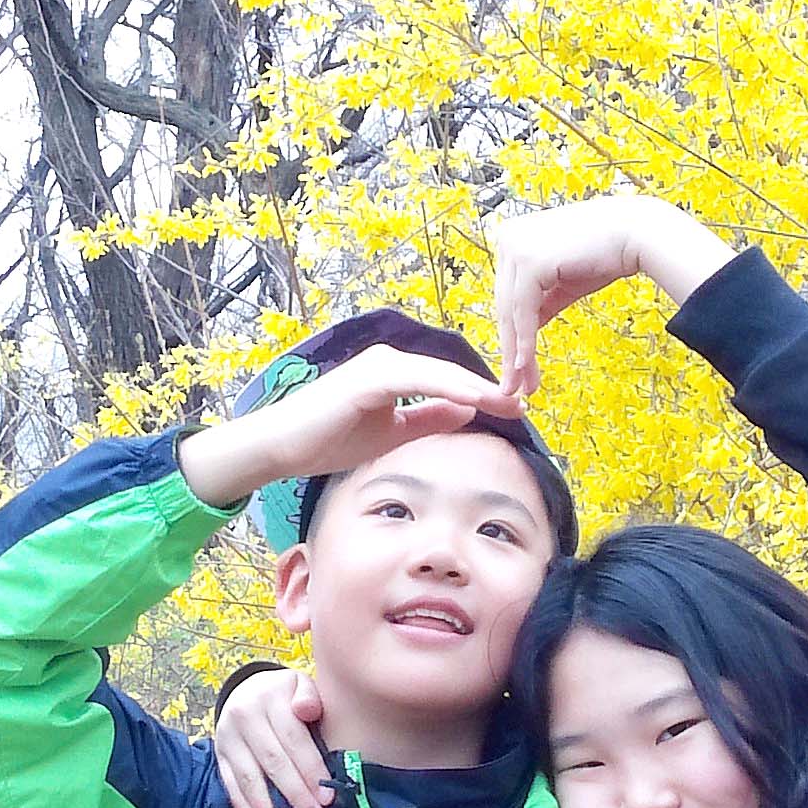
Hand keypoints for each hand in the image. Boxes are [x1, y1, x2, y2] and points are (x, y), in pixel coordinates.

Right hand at [181, 344, 522, 509]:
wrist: (282, 446)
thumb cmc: (328, 439)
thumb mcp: (391, 432)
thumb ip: (427, 418)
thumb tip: (466, 409)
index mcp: (395, 372)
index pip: (449, 382)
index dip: (483, 395)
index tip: (515, 410)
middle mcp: (390, 361)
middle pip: (451, 374)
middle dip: (488, 389)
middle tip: (525, 405)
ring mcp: (379, 365)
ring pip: (440, 374)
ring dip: (477, 388)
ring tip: (509, 402)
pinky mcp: (370, 376)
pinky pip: (419, 380)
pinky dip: (449, 388)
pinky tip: (476, 399)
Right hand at [212, 667, 334, 807]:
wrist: (247, 689)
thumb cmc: (285, 694)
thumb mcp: (299, 683)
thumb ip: (309, 695)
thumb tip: (307, 710)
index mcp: (270, 699)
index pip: (293, 739)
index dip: (311, 769)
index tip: (328, 798)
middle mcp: (245, 717)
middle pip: (273, 762)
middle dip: (295, 795)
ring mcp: (228, 738)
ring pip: (248, 778)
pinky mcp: (220, 755)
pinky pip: (229, 784)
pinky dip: (241, 807)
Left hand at [485, 196, 736, 397]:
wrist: (637, 234)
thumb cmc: (605, 254)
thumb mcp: (564, 283)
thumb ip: (542, 303)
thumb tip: (524, 335)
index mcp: (513, 237)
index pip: (507, 295)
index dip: (511, 335)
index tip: (515, 369)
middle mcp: (508, 237)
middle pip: (505, 306)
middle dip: (510, 350)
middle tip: (513, 386)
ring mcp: (516, 247)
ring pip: (510, 312)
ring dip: (515, 354)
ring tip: (520, 385)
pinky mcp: (530, 261)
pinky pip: (523, 312)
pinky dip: (524, 342)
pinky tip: (525, 365)